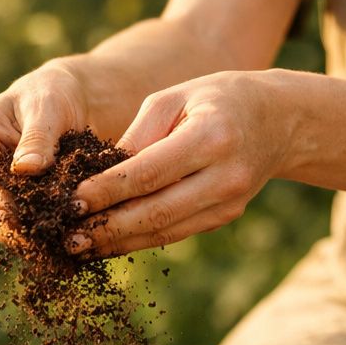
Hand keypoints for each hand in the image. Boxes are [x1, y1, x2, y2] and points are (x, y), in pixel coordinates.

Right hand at [0, 61, 90, 247]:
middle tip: (45, 239)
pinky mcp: (14, 212)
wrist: (69, 106)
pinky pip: (25, 234)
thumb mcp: (47, 107)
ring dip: (31, 240)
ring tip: (61, 246)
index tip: (15, 214)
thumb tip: (25, 169)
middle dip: (15, 228)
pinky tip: (69, 248)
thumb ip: (37, 137)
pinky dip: (45, 242)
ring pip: (4, 229)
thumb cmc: (51, 95)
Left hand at [70, 70, 293, 257]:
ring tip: (80, 247)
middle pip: (156, 212)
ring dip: (119, 242)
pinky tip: (109, 242)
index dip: (106, 192)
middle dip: (107, 228)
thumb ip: (138, 135)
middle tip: (67, 237)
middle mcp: (225, 176)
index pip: (148, 173)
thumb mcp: (175, 97)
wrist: (278, 120)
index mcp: (211, 137)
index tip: (70, 202)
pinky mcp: (226, 217)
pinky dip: (140, 239)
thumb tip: (98, 176)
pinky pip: (176, 233)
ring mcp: (229, 202)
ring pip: (165, 231)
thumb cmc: (215, 99)